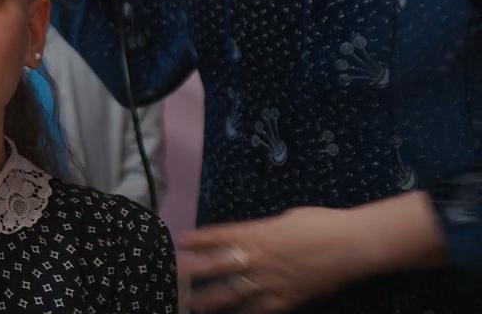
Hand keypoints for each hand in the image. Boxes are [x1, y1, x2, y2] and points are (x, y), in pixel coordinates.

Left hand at [179, 207, 367, 313]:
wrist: (352, 244)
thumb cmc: (320, 223)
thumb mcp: (284, 219)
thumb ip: (262, 230)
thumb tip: (250, 236)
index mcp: (257, 233)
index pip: (218, 236)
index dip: (197, 239)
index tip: (178, 241)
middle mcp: (258, 257)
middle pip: (216, 265)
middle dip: (191, 271)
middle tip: (171, 277)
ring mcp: (271, 280)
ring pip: (232, 292)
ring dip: (210, 298)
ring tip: (192, 303)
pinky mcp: (287, 298)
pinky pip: (260, 309)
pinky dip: (244, 313)